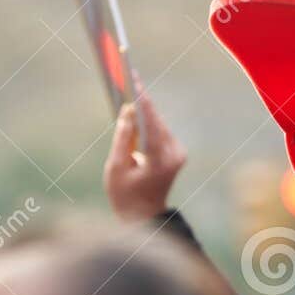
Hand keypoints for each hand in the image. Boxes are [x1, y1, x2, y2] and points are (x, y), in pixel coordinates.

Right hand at [102, 89, 185, 221]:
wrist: (144, 217)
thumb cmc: (124, 195)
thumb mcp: (115, 167)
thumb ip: (122, 137)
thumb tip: (128, 110)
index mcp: (159, 160)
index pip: (150, 123)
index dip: (141, 100)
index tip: (133, 81)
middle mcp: (174, 154)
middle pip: (156, 120)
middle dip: (142, 100)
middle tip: (129, 77)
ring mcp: (179, 154)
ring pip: (159, 124)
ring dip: (145, 110)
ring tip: (130, 87)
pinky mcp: (178, 154)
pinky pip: (161, 132)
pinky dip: (149, 122)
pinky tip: (136, 108)